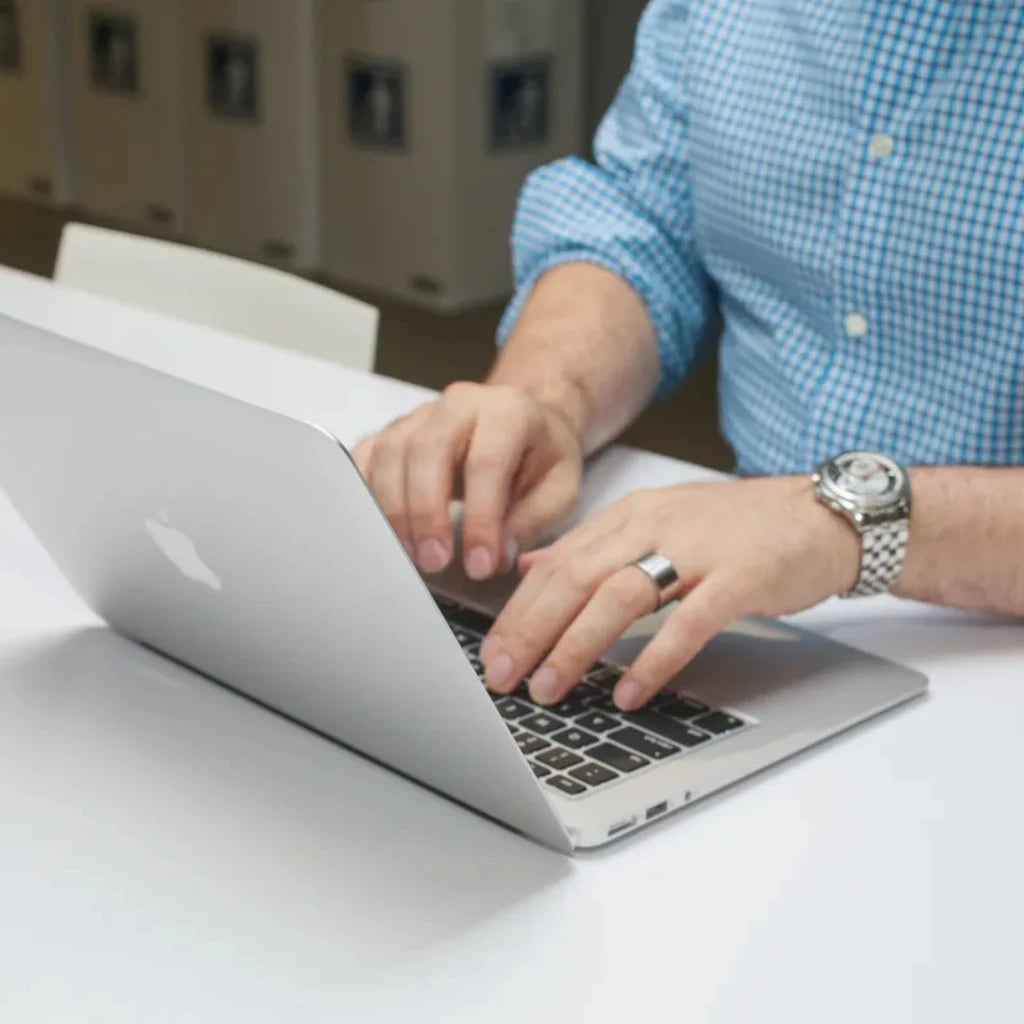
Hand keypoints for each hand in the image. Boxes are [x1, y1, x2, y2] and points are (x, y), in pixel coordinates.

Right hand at [352, 383, 582, 579]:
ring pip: (390, 452)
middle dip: (425, 513)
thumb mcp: (561, 490)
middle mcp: (460, 404)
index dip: (480, 519)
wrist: (525, 422)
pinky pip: (367, 455)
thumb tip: (496, 554)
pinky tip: (377, 528)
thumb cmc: (542, 457)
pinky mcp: (393, 429)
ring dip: (394, 509)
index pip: (486, 463)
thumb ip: (532, 521)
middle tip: (433, 562)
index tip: (480, 565)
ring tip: (411, 555)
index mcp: (508, 412)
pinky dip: (365, 493)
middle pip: (426, 450)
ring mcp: (421, 414)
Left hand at [480, 476, 860, 709]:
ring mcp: (699, 549)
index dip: (518, 611)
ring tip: (549, 688)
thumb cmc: (737, 528)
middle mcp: (656, 525)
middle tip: (502, 677)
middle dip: (531, 631)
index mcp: (631, 515)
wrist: (822, 516)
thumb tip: (531, 565)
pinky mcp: (740, 576)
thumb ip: (593, 545)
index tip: (491, 653)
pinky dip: (655, 657)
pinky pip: (689, 620)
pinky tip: (629, 691)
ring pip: (621, 595)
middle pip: (577, 577)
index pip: (559, 563)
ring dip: (578, 646)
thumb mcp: (656, 523)